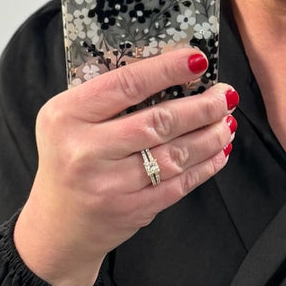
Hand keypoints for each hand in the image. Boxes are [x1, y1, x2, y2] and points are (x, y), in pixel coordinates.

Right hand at [14, 47, 236, 285]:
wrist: (59, 225)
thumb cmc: (68, 160)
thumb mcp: (70, 121)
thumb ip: (108, 98)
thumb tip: (172, 73)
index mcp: (67, 116)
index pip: (126, 84)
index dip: (167, 70)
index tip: (198, 60)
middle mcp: (85, 150)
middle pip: (158, 121)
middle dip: (201, 107)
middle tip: (225, 95)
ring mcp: (109, 184)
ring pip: (174, 154)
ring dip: (209, 136)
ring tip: (226, 121)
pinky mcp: (132, 210)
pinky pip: (179, 184)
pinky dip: (205, 165)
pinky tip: (218, 151)